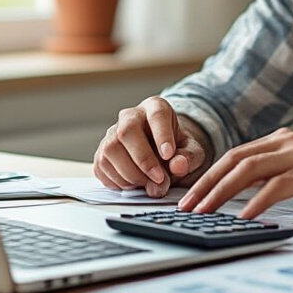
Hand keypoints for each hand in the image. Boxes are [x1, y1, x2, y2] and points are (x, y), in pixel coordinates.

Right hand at [92, 96, 208, 197]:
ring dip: (131, 174)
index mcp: (155, 107)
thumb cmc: (175, 148)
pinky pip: (102, 167)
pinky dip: (119, 182)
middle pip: (127, 131)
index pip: (157, 114)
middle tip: (160, 179)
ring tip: (150, 185)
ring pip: (111, 150)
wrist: (160, 154)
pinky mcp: (101, 153)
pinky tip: (135, 185)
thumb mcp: (191, 151)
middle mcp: (130, 117)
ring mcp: (111, 134)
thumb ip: (188, 157)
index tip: (169, 155)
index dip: (162, 135)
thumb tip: (178, 164)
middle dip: (143, 160)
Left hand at [178, 127, 292, 223]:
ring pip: (247, 171)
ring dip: (220, 193)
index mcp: (281, 141)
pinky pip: (274, 188)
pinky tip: (241, 218)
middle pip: (234, 160)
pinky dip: (254, 203)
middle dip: (206, 185)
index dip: (209, 176)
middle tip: (187, 207)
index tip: (191, 198)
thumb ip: (274, 177)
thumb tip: (240, 195)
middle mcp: (287, 143)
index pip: (235, 156)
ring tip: (204, 213)